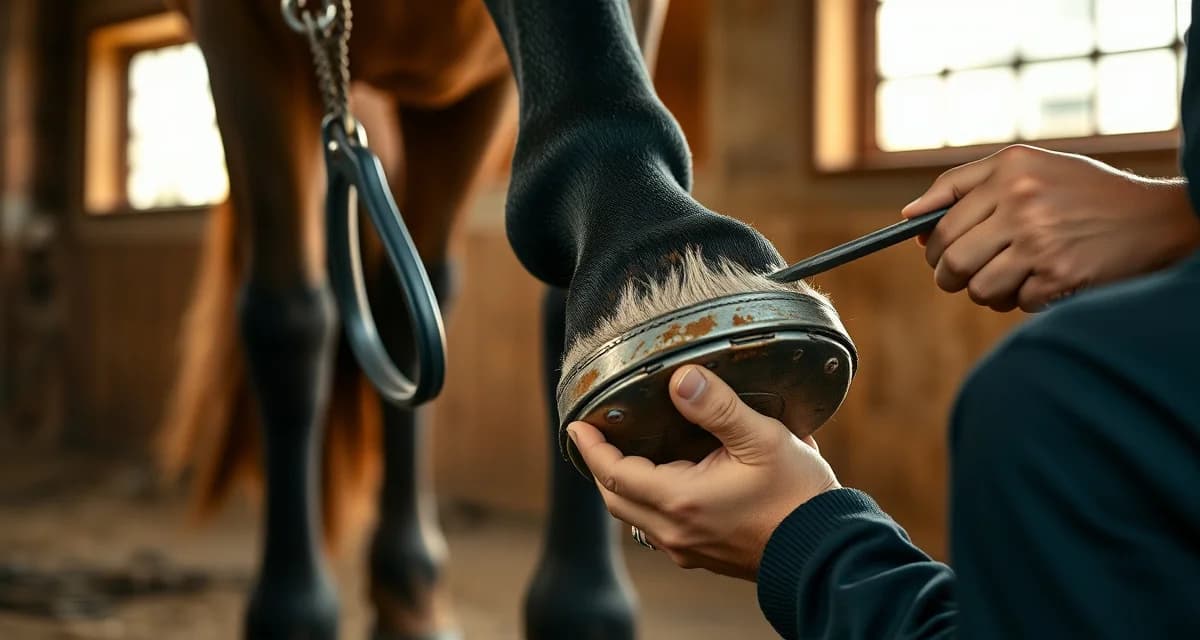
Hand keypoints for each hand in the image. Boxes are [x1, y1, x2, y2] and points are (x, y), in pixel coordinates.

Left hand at [567, 365, 839, 580]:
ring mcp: (687, 548)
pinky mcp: (702, 555)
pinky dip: (646, 501)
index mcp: (681, 501)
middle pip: (616, 497)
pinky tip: (664, 479)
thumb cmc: (798, 497)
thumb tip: (680, 378)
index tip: (577, 423)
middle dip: (600, 465)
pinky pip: (657, 528)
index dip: (591, 446)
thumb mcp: (761, 438)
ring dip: (623, 484)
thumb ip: (717, 406)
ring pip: (634, 515)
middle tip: (595, 434)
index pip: (614, 473)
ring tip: (624, 451)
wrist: (825, 550)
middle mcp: (675, 532)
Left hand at [903, 144, 1199, 311]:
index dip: (931, 248)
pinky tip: (1041, 282)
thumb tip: (909, 217)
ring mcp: (1041, 242)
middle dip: (949, 276)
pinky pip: (1014, 304)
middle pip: (951, 260)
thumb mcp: (1027, 166)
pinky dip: (1022, 300)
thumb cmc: (1082, 191)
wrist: (1154, 217)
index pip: (941, 223)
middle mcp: (1022, 202)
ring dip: (986, 292)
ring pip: (978, 288)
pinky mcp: (1060, 276)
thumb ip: (963, 184)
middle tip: (961, 276)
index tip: (936, 255)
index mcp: (1010, 171)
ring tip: (1007, 278)